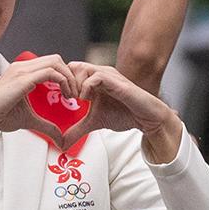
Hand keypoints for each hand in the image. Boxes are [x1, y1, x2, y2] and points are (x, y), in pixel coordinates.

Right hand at [0, 54, 76, 145]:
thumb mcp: (30, 120)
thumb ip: (47, 126)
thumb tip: (60, 137)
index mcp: (23, 71)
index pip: (51, 63)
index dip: (65, 75)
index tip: (72, 93)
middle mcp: (22, 67)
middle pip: (56, 59)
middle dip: (70, 74)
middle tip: (76, 93)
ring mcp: (22, 70)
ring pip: (56, 62)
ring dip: (69, 78)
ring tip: (73, 95)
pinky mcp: (23, 78)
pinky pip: (51, 72)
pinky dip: (64, 81)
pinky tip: (67, 96)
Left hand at [61, 62, 182, 160]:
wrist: (146, 118)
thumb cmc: (124, 114)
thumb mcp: (94, 122)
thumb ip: (77, 130)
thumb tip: (62, 143)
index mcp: (93, 80)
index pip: (70, 70)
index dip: (62, 83)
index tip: (63, 100)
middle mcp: (100, 74)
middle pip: (72, 66)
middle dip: (66, 82)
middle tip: (68, 100)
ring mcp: (108, 75)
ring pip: (81, 68)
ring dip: (74, 85)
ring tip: (77, 100)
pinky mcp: (116, 81)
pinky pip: (95, 77)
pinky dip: (86, 88)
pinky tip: (87, 100)